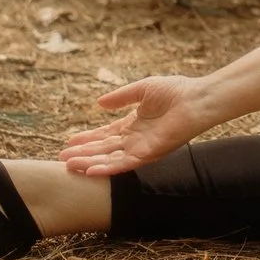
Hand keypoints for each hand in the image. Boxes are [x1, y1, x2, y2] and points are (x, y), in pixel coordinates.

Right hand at [60, 74, 219, 177]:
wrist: (197, 99)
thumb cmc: (176, 91)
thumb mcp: (142, 89)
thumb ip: (121, 97)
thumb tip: (99, 103)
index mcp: (134, 124)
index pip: (106, 134)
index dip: (88, 138)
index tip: (69, 141)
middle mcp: (135, 139)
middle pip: (104, 149)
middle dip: (83, 153)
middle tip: (62, 158)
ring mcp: (141, 148)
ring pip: (110, 159)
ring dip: (90, 162)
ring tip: (70, 165)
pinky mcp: (149, 154)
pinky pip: (124, 164)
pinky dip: (107, 168)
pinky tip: (90, 170)